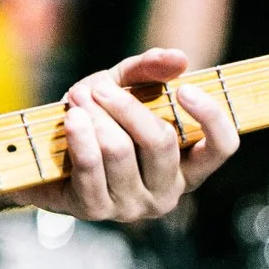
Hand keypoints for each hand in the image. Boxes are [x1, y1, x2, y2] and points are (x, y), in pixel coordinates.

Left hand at [21, 48, 238, 223]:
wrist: (46, 155)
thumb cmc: (97, 120)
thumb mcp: (123, 87)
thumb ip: (150, 70)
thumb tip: (179, 58)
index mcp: (188, 165)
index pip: (222, 147)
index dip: (211, 118)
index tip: (184, 88)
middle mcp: (168, 191)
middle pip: (161, 142)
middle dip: (126, 107)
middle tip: (98, 88)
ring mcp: (133, 206)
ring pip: (120, 151)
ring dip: (94, 117)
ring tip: (76, 100)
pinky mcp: (96, 210)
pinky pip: (91, 169)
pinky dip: (79, 137)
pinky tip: (71, 119)